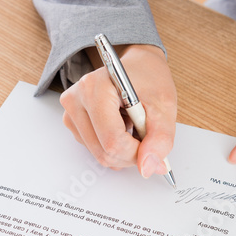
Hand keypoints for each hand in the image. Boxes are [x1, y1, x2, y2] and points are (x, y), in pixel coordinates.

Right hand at [60, 44, 175, 177]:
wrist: (137, 67)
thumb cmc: (149, 79)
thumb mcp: (164, 106)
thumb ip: (160, 138)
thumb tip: (149, 167)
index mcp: (95, 88)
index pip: (112, 141)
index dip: (136, 153)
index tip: (151, 146)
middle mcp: (76, 99)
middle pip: (102, 152)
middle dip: (130, 154)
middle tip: (146, 138)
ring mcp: (70, 111)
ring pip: (98, 154)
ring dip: (121, 150)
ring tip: (132, 126)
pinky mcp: (71, 121)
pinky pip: (93, 149)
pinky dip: (112, 146)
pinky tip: (121, 127)